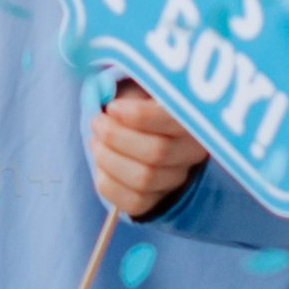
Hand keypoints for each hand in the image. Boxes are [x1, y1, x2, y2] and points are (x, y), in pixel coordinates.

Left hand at [85, 76, 205, 222]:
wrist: (143, 130)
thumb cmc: (141, 102)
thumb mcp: (142, 86)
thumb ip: (132, 86)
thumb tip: (106, 94)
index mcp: (193, 117)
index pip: (172, 121)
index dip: (137, 116)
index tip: (112, 107)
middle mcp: (192, 152)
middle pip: (156, 153)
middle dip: (116, 137)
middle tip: (97, 122)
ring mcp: (177, 180)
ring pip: (143, 179)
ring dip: (108, 159)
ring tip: (95, 142)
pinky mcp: (157, 201)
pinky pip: (133, 203)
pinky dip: (108, 184)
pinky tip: (101, 166)